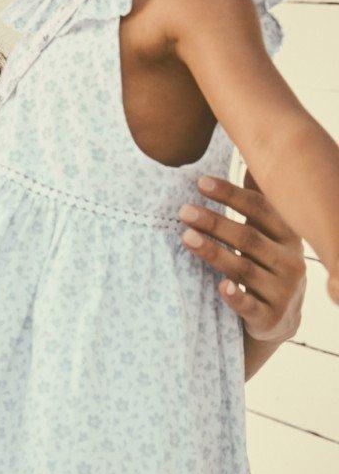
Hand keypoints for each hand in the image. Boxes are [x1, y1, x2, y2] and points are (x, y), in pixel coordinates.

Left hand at [179, 174, 304, 345]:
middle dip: (215, 222)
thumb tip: (254, 154)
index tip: (200, 183)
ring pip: (244, 269)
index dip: (231, 195)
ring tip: (186, 238)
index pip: (261, 210)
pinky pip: (250, 306)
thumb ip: (260, 202)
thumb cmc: (265, 266)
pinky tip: (220, 286)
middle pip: (249, 238)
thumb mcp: (269, 235)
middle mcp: (290, 261)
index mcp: (289, 236)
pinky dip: (235, 296)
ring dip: (214, 253)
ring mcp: (282, 291)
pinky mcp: (269, 318)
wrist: (278, 319)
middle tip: (183, 211)